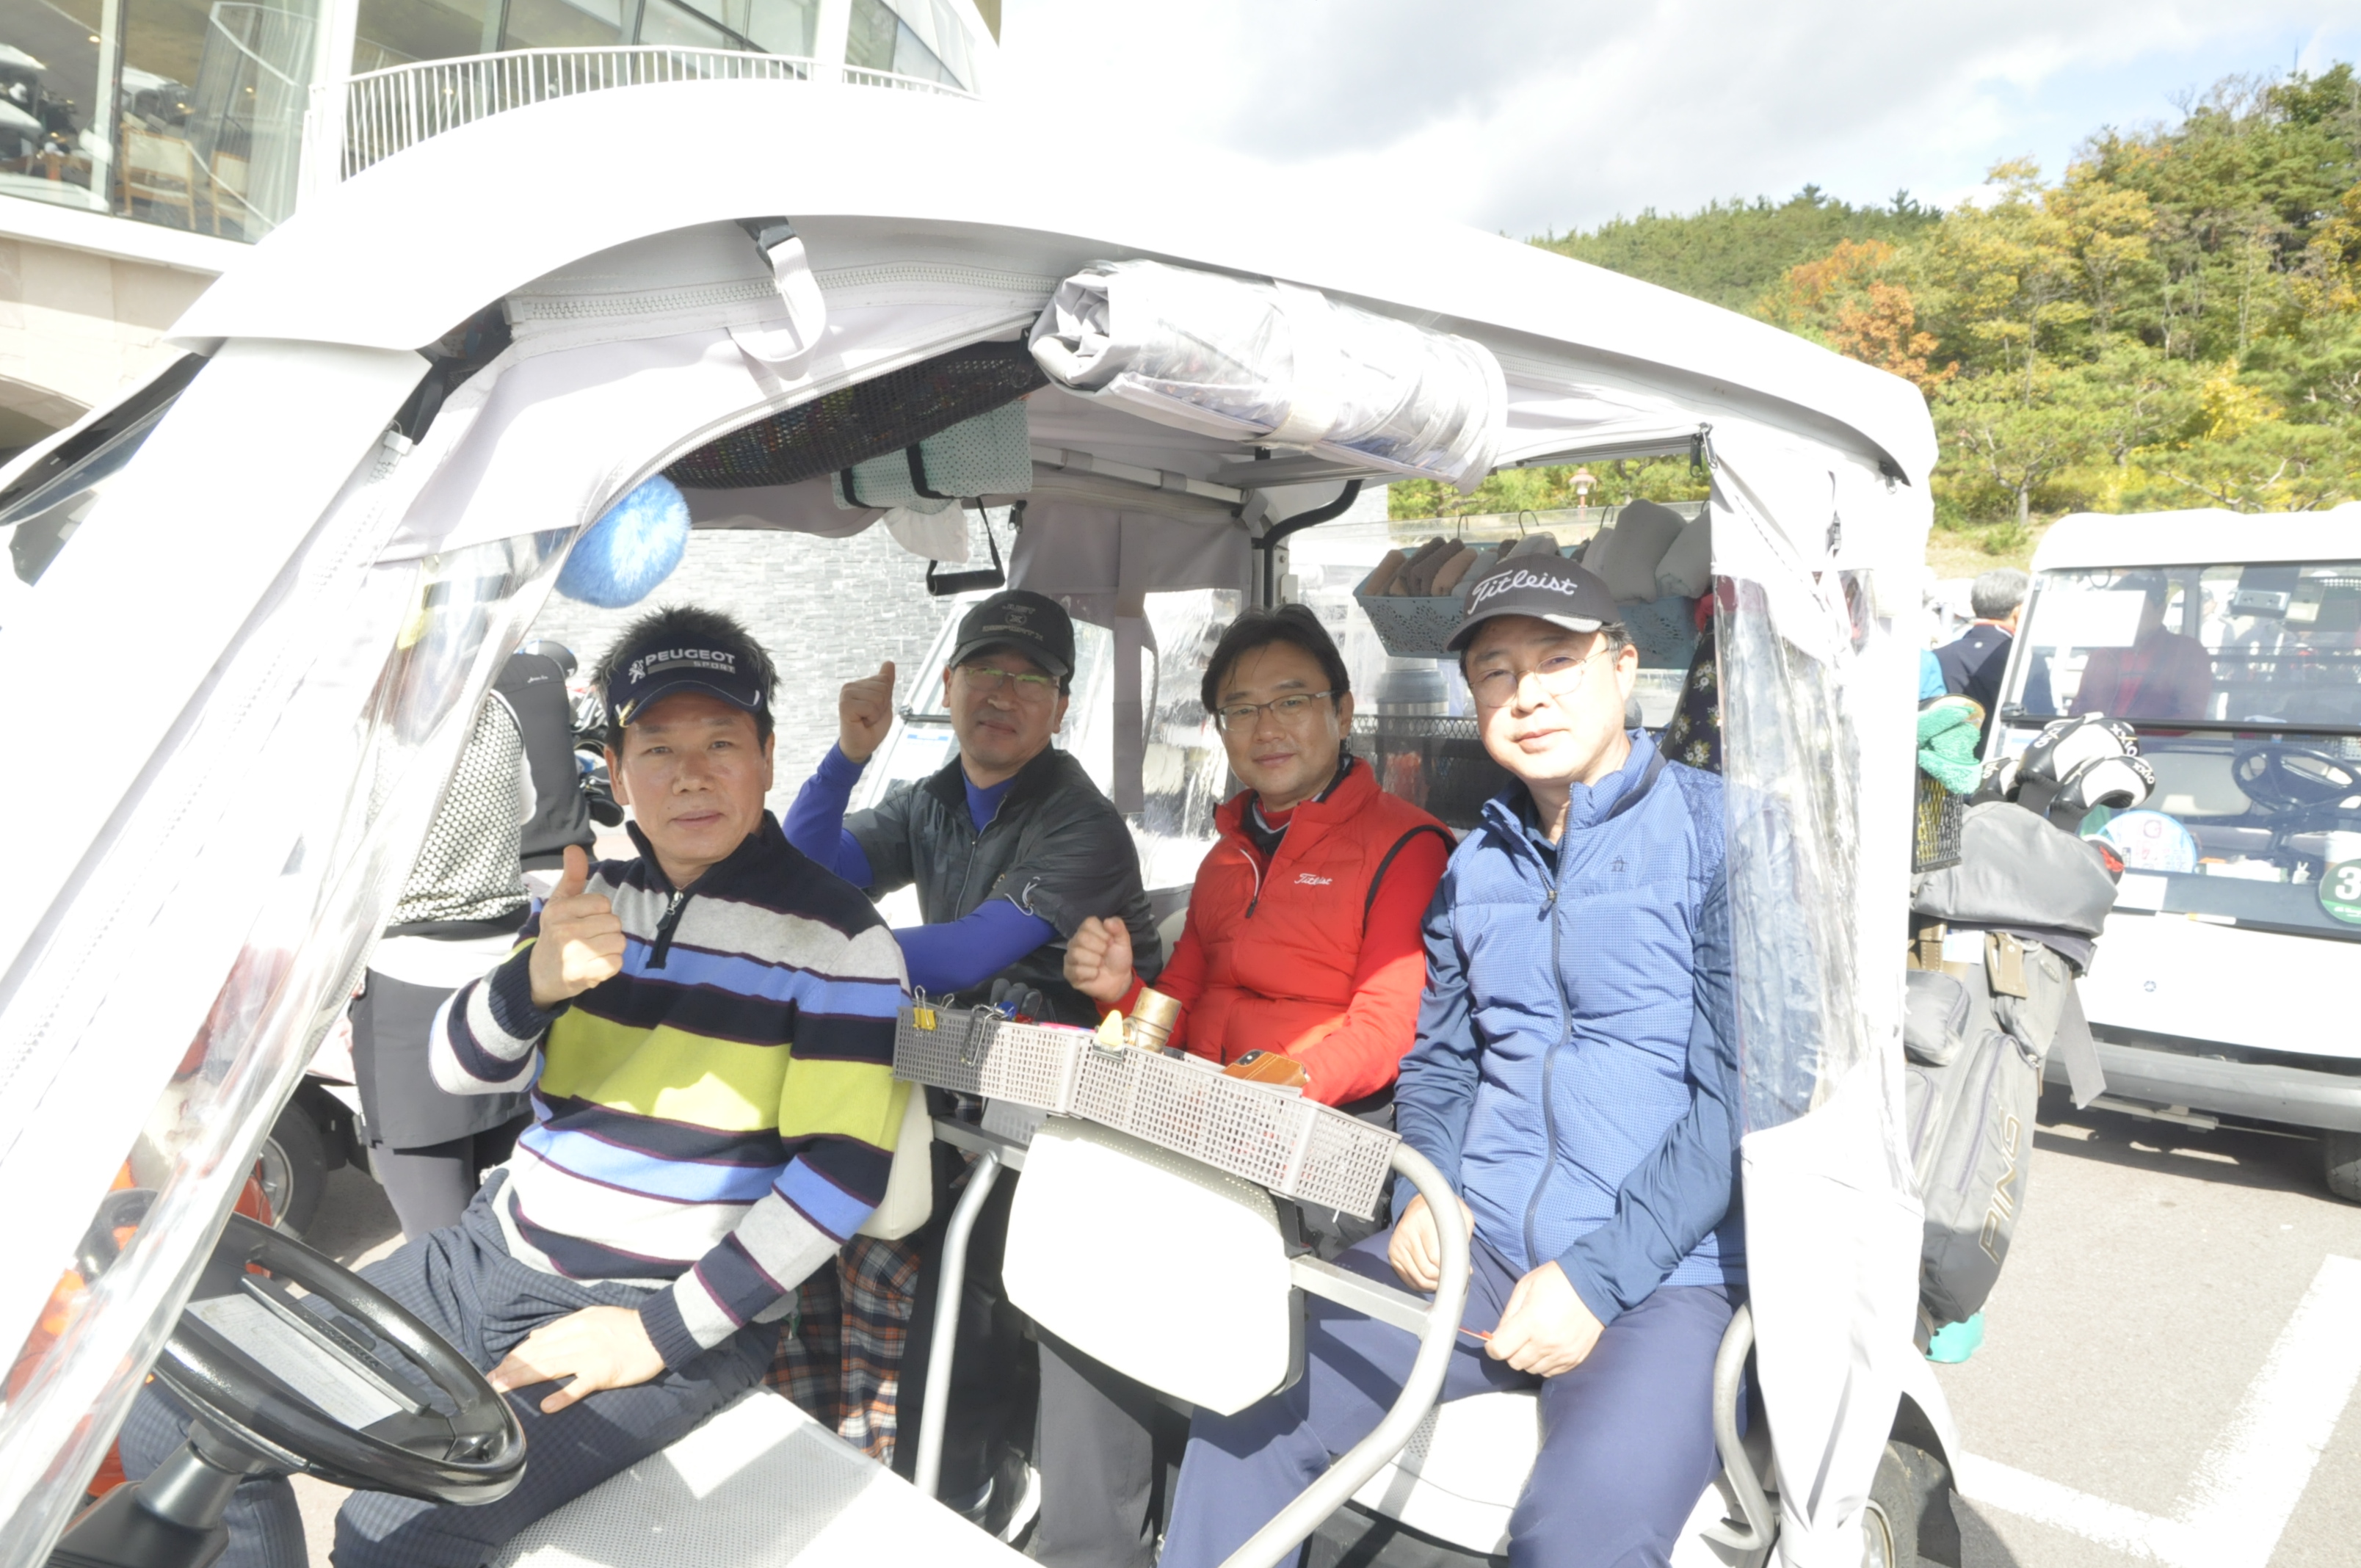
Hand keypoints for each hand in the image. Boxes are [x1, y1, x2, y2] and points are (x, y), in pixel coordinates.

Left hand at [487, 1305, 663, 1414]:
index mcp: (576, 1323)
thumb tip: (537, 1337)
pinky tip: (546, 1406)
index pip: (538, 1341)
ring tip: (503, 1390)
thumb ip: (565, 1327)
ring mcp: (590, 1356)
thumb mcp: (593, 1315)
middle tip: (490, 1382)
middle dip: (511, 1369)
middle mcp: (578, 1338)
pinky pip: (579, 1386)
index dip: (516, 1355)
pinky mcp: (603, 1373)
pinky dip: (562, 1396)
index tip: (499, 1367)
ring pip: (550, 1368)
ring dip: (523, 1379)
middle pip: (537, 1355)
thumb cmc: (626, 1325)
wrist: (658, 1332)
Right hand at [528, 846, 625, 1007]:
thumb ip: (572, 876)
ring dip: (610, 948)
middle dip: (606, 931)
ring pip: (619, 942)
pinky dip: (610, 965)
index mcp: (558, 910)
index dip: (600, 912)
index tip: (584, 921)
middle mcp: (564, 930)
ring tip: (591, 952)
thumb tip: (574, 848)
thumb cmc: (556, 933)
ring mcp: (573, 954)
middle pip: (614, 923)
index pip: (603, 903)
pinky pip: (617, 962)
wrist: (539, 975)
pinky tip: (593, 965)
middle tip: (587, 939)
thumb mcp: (560, 903)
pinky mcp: (583, 975)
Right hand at [839, 660, 896, 763]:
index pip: (884, 680)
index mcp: (859, 684)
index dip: (886, 698)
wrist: (862, 746)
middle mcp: (850, 686)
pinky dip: (871, 717)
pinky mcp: (845, 705)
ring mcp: (846, 694)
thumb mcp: (884, 702)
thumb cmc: (872, 726)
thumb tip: (889, 663)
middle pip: (883, 687)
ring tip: (866, 719)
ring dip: (876, 713)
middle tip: (870, 717)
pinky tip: (862, 722)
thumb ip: (886, 683)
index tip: (875, 710)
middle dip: (882, 706)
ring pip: (878, 697)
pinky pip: (871, 706)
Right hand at [1063, 915, 1134, 1004]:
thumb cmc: (1118, 958)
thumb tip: (1107, 921)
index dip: (1103, 934)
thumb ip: (1118, 927)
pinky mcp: (1068, 972)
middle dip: (1100, 949)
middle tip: (1104, 955)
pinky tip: (1094, 974)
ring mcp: (1070, 956)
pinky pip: (1076, 971)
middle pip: (1082, 938)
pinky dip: (1091, 974)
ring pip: (1077, 954)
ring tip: (1099, 965)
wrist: (1119, 980)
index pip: (1088, 923)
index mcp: (1087, 930)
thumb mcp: (1123, 941)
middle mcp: (1075, 941)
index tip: (1109, 942)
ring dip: (1095, 962)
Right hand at [1386, 1191, 1473, 1293]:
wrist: (1421, 1207)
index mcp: (1422, 1220)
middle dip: (1443, 1279)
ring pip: (1418, 1278)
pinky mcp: (1393, 1254)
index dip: (1450, 1268)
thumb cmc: (1444, 1215)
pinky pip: (1408, 1279)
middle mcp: (1406, 1232)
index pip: (1435, 1256)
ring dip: (1434, 1285)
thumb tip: (1465, 1269)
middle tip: (1455, 1278)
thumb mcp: (1461, 1217)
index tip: (1464, 1271)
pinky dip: (1422, 1285)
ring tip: (1446, 1281)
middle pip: (1426, 1270)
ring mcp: (1397, 1244)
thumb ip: (1465, 1238)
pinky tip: (1433, 1281)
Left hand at [1485, 1262, 1602, 1377]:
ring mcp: (1562, 1353)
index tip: (1494, 1341)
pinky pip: (1550, 1372)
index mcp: (1531, 1322)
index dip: (1492, 1347)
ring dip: (1527, 1359)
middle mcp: (1546, 1343)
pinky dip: (1543, 1363)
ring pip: (1532, 1369)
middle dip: (1509, 1352)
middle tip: (1515, 1338)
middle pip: (1515, 1363)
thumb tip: (1497, 1335)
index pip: (1500, 1350)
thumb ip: (1508, 1313)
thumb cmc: (1557, 1280)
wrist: (1596, 1283)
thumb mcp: (1525, 1287)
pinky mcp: (1575, 1359)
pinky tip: (1546, 1347)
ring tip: (1533, 1341)